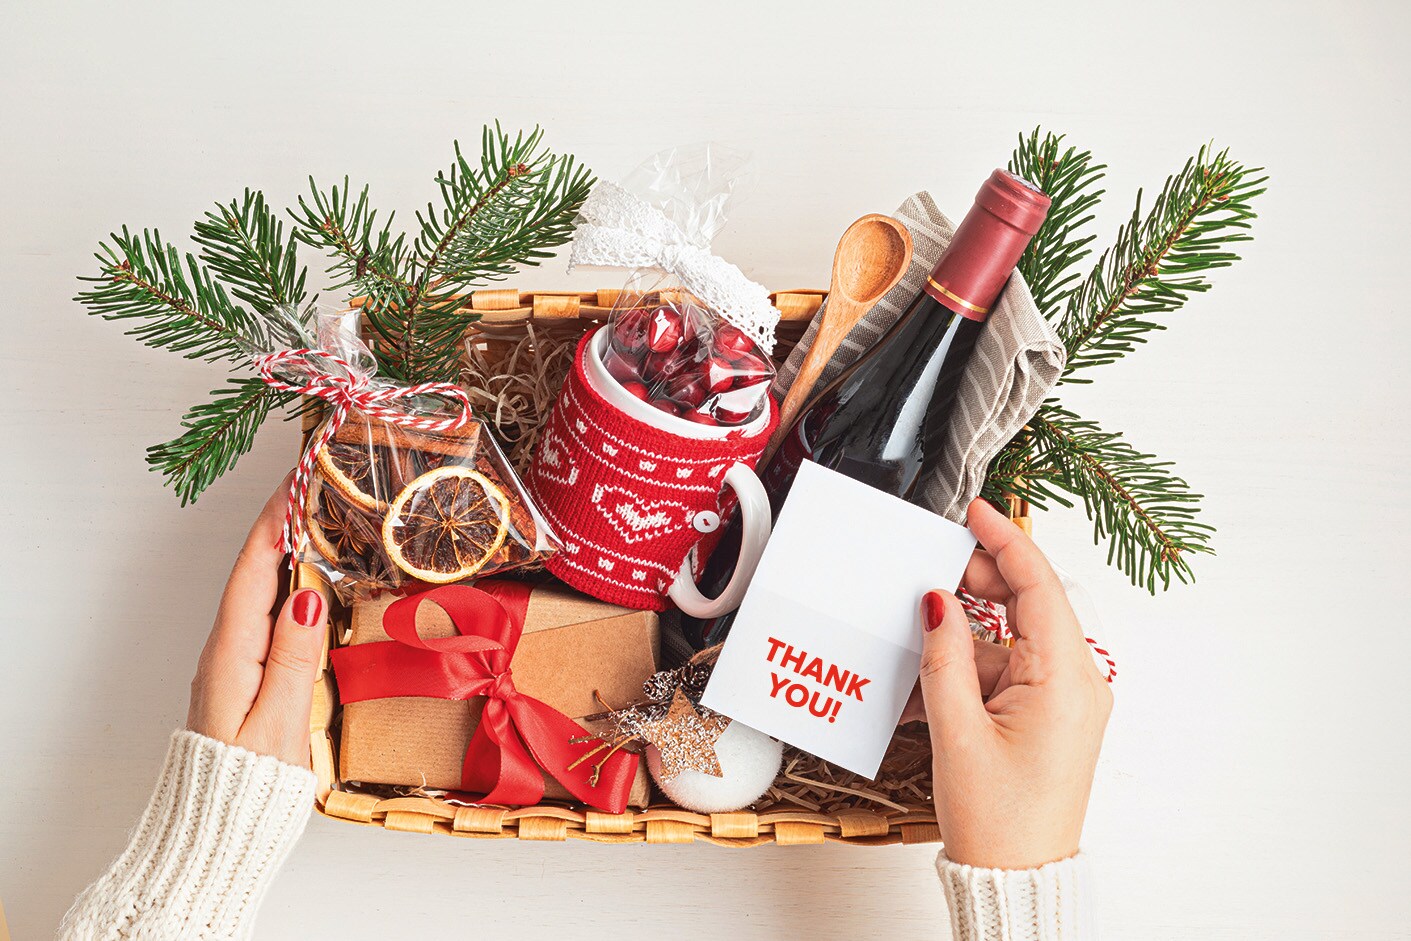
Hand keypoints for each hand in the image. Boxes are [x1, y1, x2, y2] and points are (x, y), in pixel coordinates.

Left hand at [187, 476, 328, 766]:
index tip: (299, 475)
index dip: (276, 517)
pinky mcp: (245, 679)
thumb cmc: (248, 788)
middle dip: (286, 522)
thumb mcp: (279, 723)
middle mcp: (226, 650)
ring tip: (324, 520)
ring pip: (262, 594)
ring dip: (289, 553)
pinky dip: (289, 588)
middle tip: (320, 484)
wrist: (215, 833)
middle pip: (256, 571)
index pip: (255, 567)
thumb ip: (295, 658)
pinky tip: (314, 586)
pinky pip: (267, 618)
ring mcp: (233, 664)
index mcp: (233, 653)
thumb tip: (306, 596)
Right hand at [919, 498, 1111, 869]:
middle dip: (979, 581)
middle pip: (1028, 603)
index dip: (1005, 538)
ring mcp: (1063, 699)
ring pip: (1010, 637)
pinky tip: (928, 682)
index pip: (1038, 584)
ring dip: (963, 635)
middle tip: (931, 568)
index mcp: (1066, 679)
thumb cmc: (1001, 820)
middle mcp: (1076, 683)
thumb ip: (943, 654)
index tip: (977, 509)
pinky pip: (1006, 671)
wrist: (1017, 879)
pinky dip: (967, 668)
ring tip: (916, 641)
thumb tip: (937, 601)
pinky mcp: (1047, 715)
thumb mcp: (956, 730)